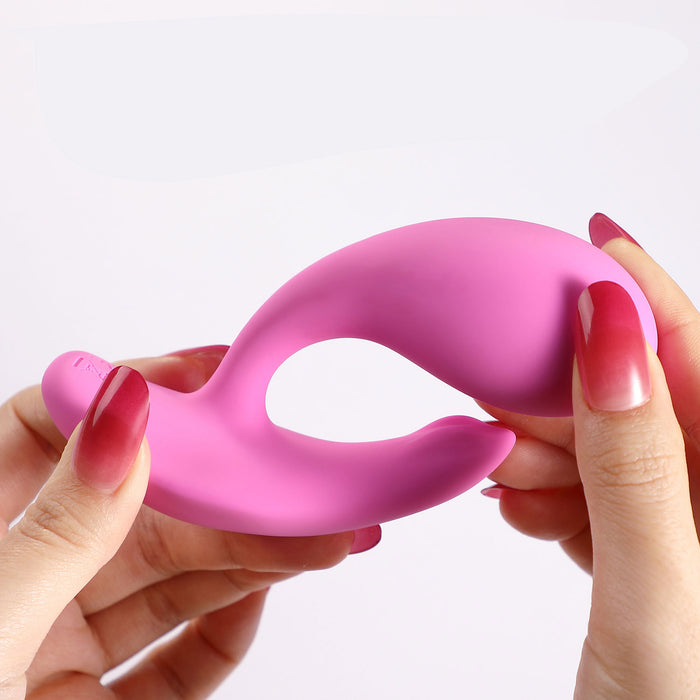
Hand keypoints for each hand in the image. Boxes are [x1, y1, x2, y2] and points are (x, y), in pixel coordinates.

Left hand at [0, 346, 379, 698]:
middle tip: (305, 481)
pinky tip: (264, 600)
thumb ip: (55, 526)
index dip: (135, 390)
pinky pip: (174, 656)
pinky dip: (224, 629)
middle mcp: (20, 574)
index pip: (53, 426)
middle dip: (232, 492)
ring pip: (171, 575)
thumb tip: (123, 412)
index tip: (215, 373)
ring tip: (322, 537)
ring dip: (250, 556)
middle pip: (143, 506)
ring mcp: (58, 638)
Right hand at [480, 214, 699, 695]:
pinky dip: (550, 491)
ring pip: (609, 446)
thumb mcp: (659, 594)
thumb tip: (611, 334)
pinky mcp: (647, 558)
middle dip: (564, 389)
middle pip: (643, 398)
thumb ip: (638, 462)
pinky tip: (520, 508)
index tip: (592, 236)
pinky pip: (596, 494)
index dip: (645, 291)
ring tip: (505, 474)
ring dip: (548, 448)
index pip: (696, 358)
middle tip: (500, 387)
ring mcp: (684, 532)